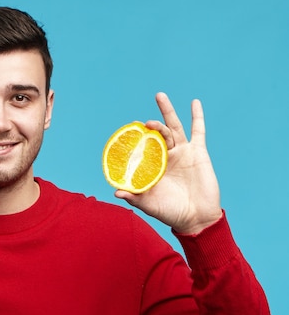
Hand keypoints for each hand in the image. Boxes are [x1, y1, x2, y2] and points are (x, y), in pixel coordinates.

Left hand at [115, 92, 221, 233]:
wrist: (196, 218)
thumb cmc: (170, 212)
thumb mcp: (149, 205)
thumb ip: (134, 198)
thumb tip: (116, 192)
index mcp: (152, 167)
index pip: (142, 148)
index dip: (135, 140)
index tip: (127, 132)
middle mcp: (166, 157)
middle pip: (156, 134)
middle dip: (150, 123)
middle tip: (139, 118)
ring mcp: (182, 153)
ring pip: (173, 127)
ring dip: (167, 112)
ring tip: (159, 96)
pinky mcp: (198, 153)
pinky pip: (199, 131)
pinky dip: (197, 116)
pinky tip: (195, 102)